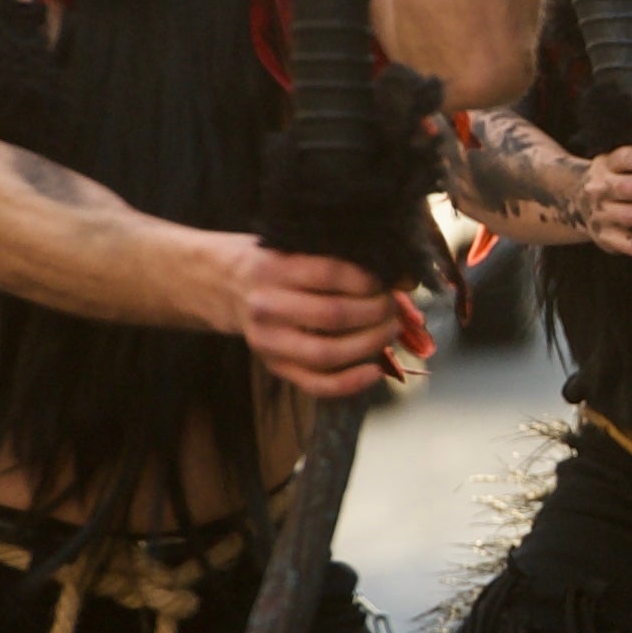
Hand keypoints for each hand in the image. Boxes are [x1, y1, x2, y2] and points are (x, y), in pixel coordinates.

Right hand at [229, 242, 405, 396]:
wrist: (225, 285)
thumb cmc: (275, 263)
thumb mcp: (297, 248)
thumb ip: (343, 260)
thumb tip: (406, 278)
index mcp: (272, 269)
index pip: (330, 275)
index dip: (368, 281)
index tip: (387, 281)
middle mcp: (267, 307)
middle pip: (334, 316)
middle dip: (376, 312)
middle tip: (393, 306)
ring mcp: (269, 342)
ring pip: (327, 353)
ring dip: (370, 344)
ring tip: (389, 331)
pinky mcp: (275, 367)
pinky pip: (316, 384)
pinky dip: (351, 383)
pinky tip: (375, 370)